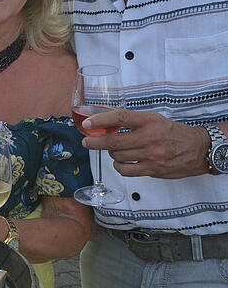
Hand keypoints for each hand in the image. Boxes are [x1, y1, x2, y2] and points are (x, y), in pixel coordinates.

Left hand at [81, 108, 209, 178]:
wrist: (200, 150)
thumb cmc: (174, 133)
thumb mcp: (155, 119)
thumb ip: (132, 120)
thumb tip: (105, 119)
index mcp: (150, 121)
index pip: (120, 117)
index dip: (101, 120)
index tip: (88, 123)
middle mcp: (150, 137)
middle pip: (114, 141)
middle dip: (95, 142)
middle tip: (87, 141)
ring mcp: (152, 155)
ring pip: (118, 156)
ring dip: (111, 153)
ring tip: (114, 150)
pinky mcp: (153, 170)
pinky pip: (126, 170)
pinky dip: (118, 166)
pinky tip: (121, 162)